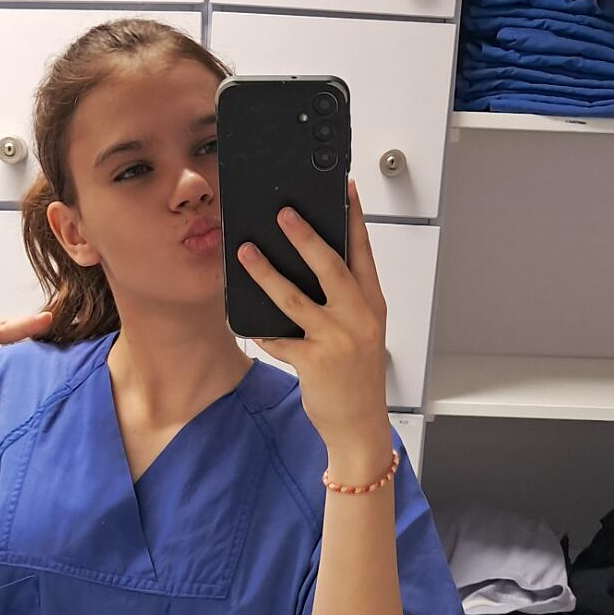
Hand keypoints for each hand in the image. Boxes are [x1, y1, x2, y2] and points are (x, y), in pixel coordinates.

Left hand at [236, 178, 389, 454]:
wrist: (359, 424)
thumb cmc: (358, 377)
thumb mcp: (362, 331)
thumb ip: (345, 300)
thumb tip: (311, 265)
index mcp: (371, 305)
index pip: (363, 253)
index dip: (354, 219)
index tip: (345, 189)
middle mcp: (357, 318)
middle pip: (330, 266)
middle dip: (305, 236)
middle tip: (283, 212)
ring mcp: (336, 340)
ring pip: (294, 298)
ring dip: (266, 272)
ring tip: (245, 252)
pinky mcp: (313, 361)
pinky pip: (278, 338)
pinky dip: (260, 328)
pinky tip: (242, 316)